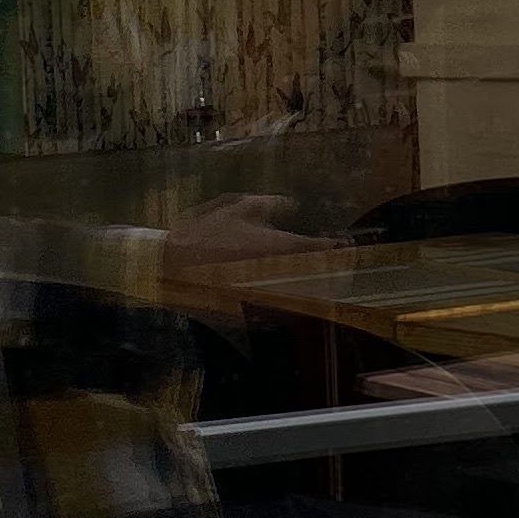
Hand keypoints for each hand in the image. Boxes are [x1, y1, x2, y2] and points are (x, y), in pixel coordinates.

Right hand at [160, 192, 345, 311]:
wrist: (172, 267)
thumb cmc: (206, 234)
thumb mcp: (238, 209)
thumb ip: (270, 205)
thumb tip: (290, 203)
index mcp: (281, 248)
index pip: (325, 251)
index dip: (340, 249)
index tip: (346, 245)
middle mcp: (281, 276)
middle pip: (322, 282)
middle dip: (332, 275)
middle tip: (336, 269)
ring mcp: (269, 298)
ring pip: (305, 300)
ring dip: (313, 293)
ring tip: (315, 285)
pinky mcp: (255, 314)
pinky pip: (281, 313)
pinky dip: (288, 306)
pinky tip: (285, 297)